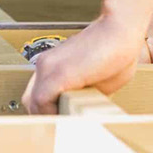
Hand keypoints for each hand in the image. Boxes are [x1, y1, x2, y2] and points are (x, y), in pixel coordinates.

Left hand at [21, 17, 152, 114]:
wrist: (122, 28)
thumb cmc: (117, 52)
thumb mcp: (97, 81)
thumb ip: (82, 94)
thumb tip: (80, 112)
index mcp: (52, 65)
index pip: (38, 96)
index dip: (50, 111)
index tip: (65, 119)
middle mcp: (44, 65)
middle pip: (31, 103)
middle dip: (48, 117)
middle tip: (67, 124)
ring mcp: (47, 68)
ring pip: (34, 105)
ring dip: (51, 117)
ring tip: (71, 122)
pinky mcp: (57, 74)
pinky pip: (42, 103)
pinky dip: (54, 114)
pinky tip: (71, 116)